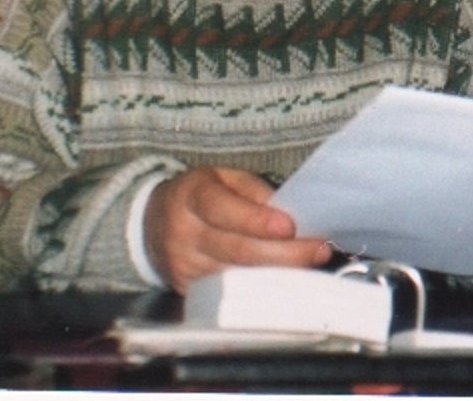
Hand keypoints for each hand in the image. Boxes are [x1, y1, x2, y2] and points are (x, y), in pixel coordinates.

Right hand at [142, 166, 333, 293]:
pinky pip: (232, 294)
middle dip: (284, 253)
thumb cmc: (198, 195)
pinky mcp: (189, 291)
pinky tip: (287, 282)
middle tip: (320, 250)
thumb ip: (254, 191)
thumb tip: (287, 213)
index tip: (290, 226)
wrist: (151, 224)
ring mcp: (185, 267)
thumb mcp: (222, 177)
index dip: (257, 221)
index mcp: (191, 195)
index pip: (223, 210)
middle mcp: (184, 233)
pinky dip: (263, 288)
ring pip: (239, 277)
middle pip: (238, 250)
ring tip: (312, 265)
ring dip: (280, 273)